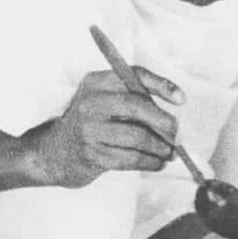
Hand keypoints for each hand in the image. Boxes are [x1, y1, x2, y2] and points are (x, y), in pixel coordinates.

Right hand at [28, 66, 184, 187]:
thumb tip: (174, 112)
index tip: (182, 99)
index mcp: (95, 82)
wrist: (55, 152)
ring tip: (169, 152)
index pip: (134, 75)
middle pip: (137, 106)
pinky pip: (132, 159)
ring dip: (161, 148)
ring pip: (138, 137)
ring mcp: (88, 130)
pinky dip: (151, 163)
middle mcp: (89, 102)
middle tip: (178, 135)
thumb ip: (134, 98)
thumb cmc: (91, 124)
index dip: (162, 85)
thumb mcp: (104, 101)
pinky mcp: (92, 155)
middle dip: (165, 122)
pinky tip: (157, 163)